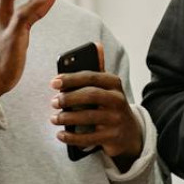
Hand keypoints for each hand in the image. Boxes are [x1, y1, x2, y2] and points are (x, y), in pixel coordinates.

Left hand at [51, 43, 142, 166]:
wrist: (130, 133)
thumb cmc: (109, 104)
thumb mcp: (107, 86)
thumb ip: (97, 68)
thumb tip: (96, 45)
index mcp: (114, 83)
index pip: (91, 77)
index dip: (70, 79)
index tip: (53, 82)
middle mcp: (118, 100)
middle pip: (90, 96)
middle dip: (68, 98)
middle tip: (53, 102)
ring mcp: (117, 120)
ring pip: (89, 117)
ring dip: (67, 119)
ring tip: (54, 118)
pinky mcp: (113, 137)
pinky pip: (90, 138)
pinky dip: (72, 137)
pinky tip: (61, 135)